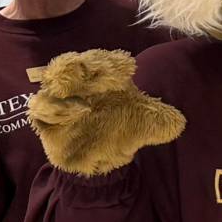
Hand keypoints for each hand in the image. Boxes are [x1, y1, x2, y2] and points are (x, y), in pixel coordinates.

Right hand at [27, 49, 187, 176]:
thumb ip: (161, 122)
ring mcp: (58, 99)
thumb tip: (179, 124)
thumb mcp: (145, 125)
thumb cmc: (121, 130)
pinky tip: (79, 110)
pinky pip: (41, 108)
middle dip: (88, 64)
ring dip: (67, 78)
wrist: (101, 161)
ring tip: (85, 84)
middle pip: (73, 63)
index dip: (112, 61)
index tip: (128, 67)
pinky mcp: (46, 120)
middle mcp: (75, 83)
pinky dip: (56, 107)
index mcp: (97, 76)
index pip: (100, 60)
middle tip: (106, 70)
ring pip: (53, 80)